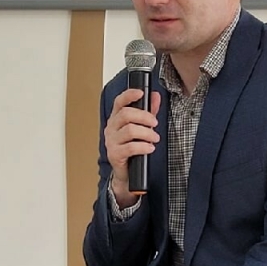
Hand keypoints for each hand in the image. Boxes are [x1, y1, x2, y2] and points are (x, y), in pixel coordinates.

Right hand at [104, 89, 161, 208]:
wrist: (126, 173)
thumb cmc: (132, 148)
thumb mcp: (141, 127)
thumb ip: (148, 111)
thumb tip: (155, 96)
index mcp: (116, 119)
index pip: (119, 102)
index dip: (129, 95)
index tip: (141, 93)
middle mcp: (111, 128)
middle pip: (125, 114)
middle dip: (144, 116)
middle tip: (155, 122)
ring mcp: (111, 142)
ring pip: (129, 130)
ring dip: (146, 133)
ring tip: (155, 138)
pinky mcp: (115, 154)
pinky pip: (130, 148)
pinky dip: (143, 147)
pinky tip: (150, 148)